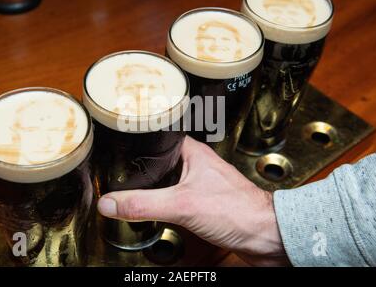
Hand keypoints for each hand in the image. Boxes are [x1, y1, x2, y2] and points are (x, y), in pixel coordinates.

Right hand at [97, 136, 288, 265]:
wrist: (265, 237)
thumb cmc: (239, 211)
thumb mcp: (182, 205)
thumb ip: (144, 204)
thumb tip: (110, 202)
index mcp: (193, 152)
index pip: (159, 137)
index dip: (138, 141)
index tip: (118, 142)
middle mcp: (196, 165)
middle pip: (161, 161)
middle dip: (140, 167)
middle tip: (117, 168)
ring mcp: (201, 184)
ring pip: (169, 180)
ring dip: (152, 186)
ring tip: (128, 186)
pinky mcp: (204, 203)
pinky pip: (176, 198)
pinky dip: (163, 202)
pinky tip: (153, 208)